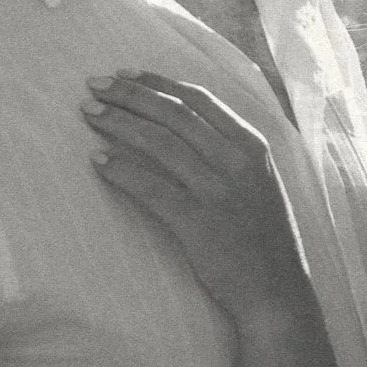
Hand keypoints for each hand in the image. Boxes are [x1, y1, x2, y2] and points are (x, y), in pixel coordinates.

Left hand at [83, 74, 316, 323]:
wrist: (277, 292)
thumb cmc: (263, 239)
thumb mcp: (258, 183)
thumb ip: (229, 152)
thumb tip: (184, 125)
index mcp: (252, 146)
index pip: (198, 99)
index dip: (157, 82)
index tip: (125, 74)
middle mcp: (236, 162)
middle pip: (173, 113)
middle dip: (129, 94)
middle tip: (95, 85)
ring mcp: (218, 192)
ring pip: (158, 143)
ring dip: (118, 123)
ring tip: (89, 114)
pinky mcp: (198, 224)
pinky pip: (150, 188)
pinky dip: (121, 170)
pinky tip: (97, 161)